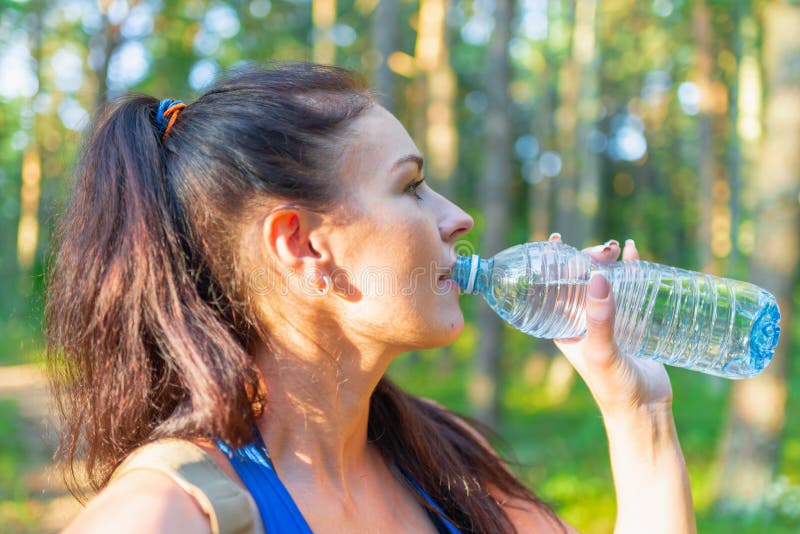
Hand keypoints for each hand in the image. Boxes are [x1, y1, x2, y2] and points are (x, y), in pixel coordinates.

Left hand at [550, 234, 672, 417]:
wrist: (645, 410)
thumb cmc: (614, 387)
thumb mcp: (602, 352)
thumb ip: (600, 319)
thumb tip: (597, 277)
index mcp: (563, 324)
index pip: (551, 287)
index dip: (551, 263)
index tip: (556, 240)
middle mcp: (582, 319)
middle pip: (578, 278)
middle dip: (587, 257)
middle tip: (605, 250)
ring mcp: (607, 318)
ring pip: (603, 279)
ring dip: (607, 260)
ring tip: (618, 248)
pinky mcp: (631, 319)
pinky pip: (628, 287)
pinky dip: (629, 268)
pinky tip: (633, 251)